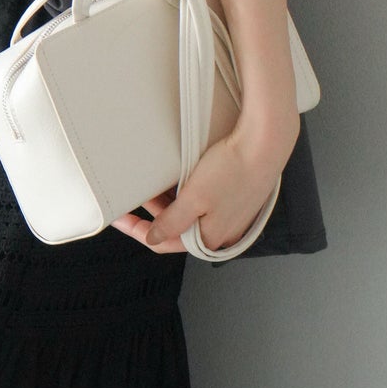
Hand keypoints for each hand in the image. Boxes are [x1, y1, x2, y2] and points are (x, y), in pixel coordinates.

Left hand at [109, 110, 298, 255]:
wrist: (267, 144)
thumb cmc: (233, 169)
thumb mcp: (194, 197)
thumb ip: (172, 222)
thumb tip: (154, 239)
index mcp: (210, 238)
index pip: (163, 243)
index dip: (137, 230)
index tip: (120, 217)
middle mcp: (222, 232)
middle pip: (177, 228)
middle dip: (154, 211)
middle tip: (138, 192)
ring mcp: (231, 216)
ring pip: (190, 214)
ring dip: (170, 201)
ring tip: (157, 182)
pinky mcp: (237, 199)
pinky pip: (204, 203)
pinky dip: (188, 193)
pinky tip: (182, 177)